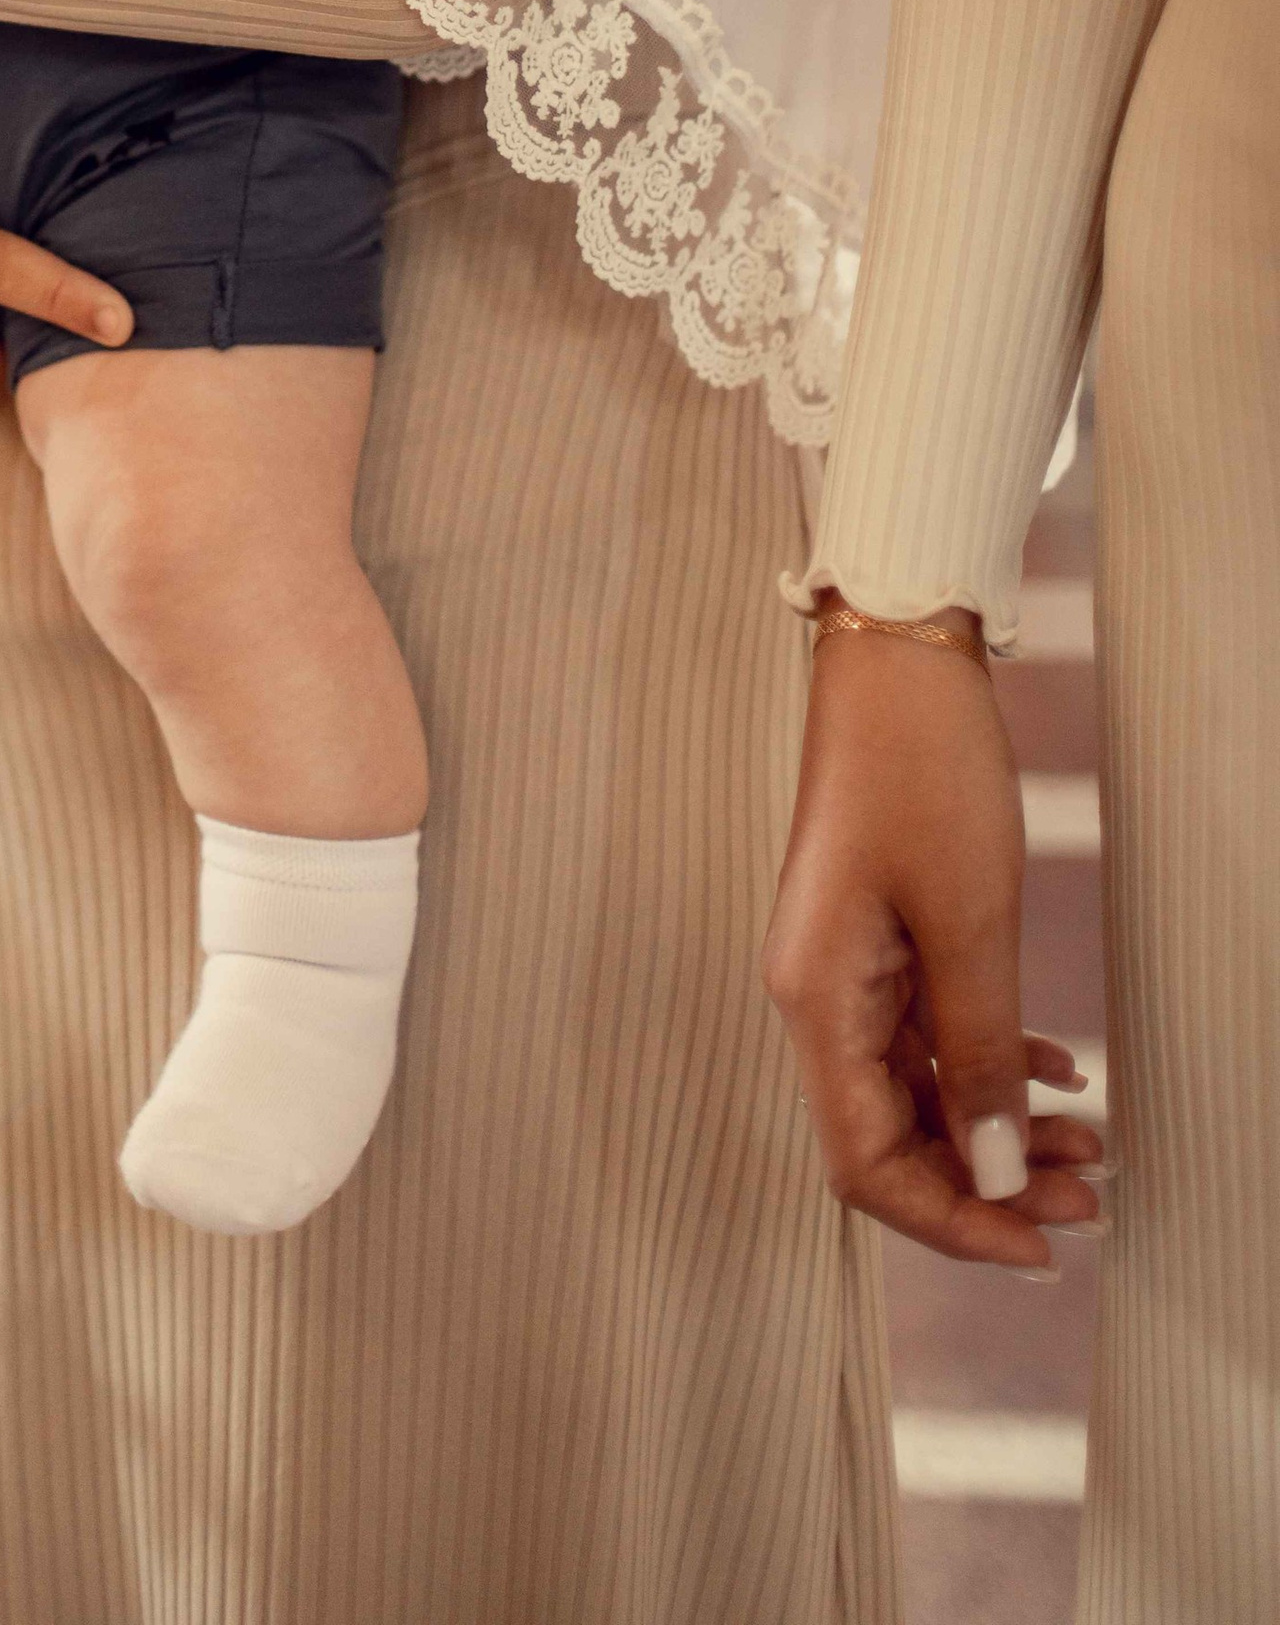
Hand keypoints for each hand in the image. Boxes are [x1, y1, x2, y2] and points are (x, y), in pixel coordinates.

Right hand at [763, 620, 1104, 1270]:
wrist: (897, 659)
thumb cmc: (923, 772)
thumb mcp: (970, 922)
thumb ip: (977, 1055)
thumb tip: (990, 1172)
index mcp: (818, 999)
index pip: (867, 1161)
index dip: (949, 1221)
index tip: (1038, 1248)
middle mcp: (817, 996)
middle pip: (890, 1137)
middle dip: (988, 1182)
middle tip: (1089, 1196)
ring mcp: (845, 968)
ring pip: (917, 1091)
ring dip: (998, 1126)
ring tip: (1090, 1144)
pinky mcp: (875, 940)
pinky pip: (928, 1036)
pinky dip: (991, 1064)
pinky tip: (1060, 1070)